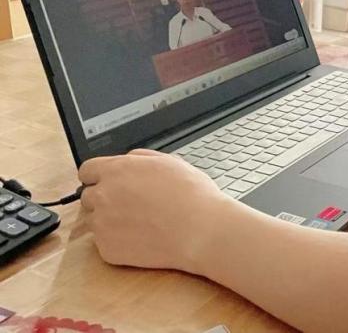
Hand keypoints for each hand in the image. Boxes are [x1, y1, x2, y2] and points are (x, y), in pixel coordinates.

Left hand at [79, 148, 238, 271]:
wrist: (200, 230)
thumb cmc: (191, 194)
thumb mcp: (170, 162)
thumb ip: (141, 158)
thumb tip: (129, 160)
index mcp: (117, 170)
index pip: (87, 170)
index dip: (98, 176)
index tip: (107, 183)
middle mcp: (103, 196)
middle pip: (88, 197)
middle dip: (105, 199)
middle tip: (131, 204)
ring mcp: (102, 224)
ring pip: (96, 221)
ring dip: (111, 221)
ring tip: (141, 222)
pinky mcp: (106, 249)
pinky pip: (105, 243)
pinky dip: (119, 241)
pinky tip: (143, 237)